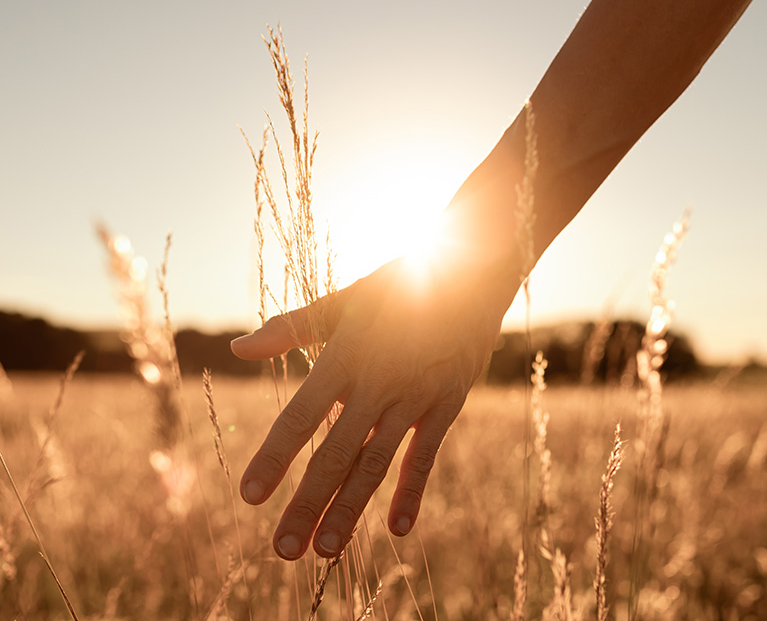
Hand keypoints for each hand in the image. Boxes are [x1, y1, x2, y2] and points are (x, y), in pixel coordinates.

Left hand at [231, 251, 518, 559]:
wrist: (470, 272)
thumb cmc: (399, 285)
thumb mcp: (345, 300)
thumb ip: (292, 328)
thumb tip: (239, 349)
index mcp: (344, 357)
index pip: (300, 417)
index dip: (273, 458)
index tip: (249, 496)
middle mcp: (376, 384)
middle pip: (335, 454)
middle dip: (307, 504)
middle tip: (284, 550)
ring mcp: (414, 399)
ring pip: (375, 463)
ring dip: (350, 510)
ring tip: (326, 552)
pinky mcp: (445, 406)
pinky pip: (425, 456)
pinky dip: (411, 493)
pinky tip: (396, 530)